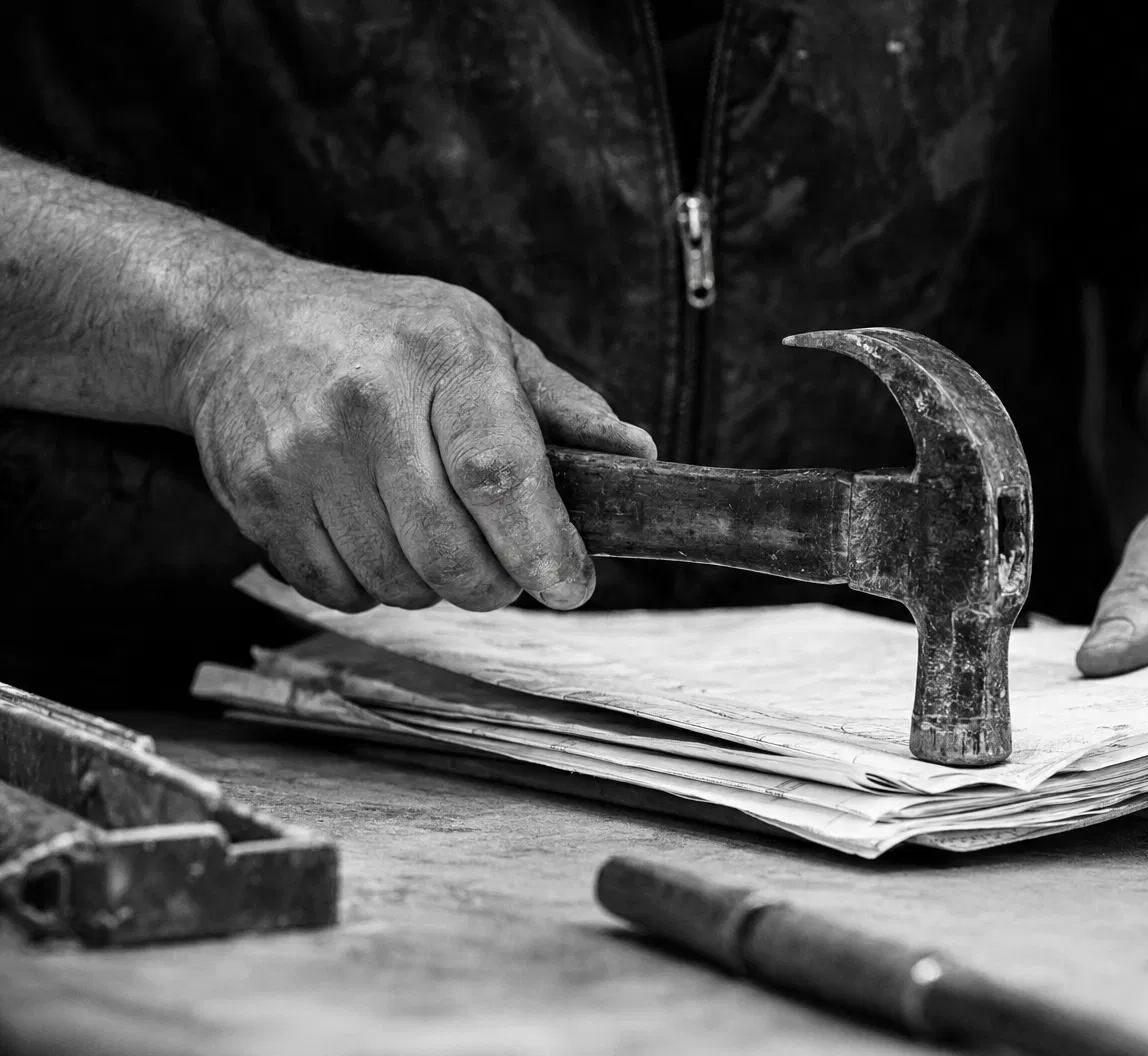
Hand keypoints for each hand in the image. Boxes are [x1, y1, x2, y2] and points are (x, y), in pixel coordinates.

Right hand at [175, 260, 654, 612]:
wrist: (238, 325)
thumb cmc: (384, 334)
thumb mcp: (482, 338)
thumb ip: (561, 406)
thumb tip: (639, 457)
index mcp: (442, 354)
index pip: (500, 474)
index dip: (542, 546)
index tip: (570, 585)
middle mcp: (368, 402)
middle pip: (451, 552)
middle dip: (495, 582)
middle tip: (505, 565)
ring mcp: (303, 454)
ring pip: (399, 583)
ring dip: (433, 584)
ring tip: (431, 532)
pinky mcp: (258, 499)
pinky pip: (341, 591)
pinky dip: (373, 587)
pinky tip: (374, 535)